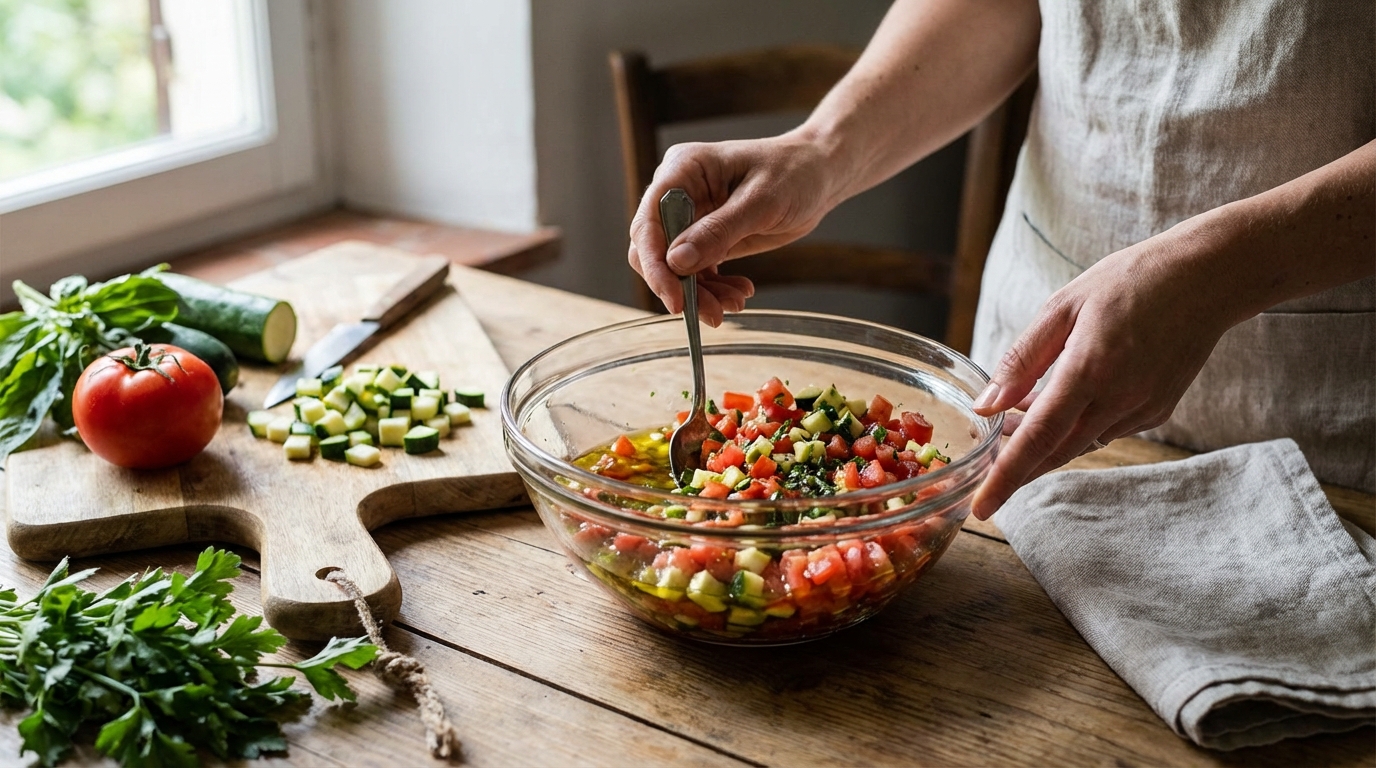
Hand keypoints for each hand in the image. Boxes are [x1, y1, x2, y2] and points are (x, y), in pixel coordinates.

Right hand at [628, 132, 843, 324]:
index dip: (656, 265)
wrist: (818, 176)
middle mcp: (678, 193)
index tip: (676, 300)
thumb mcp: (761, 201)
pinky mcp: (705, 237)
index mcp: (682, 170)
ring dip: (700, 294)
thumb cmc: (794, 173)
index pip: (649, 222)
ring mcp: (690, 216)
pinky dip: (714, 289)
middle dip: (680, 286)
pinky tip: (740, 293)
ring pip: (675, 268)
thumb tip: (677, 262)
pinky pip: (696, 272)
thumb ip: (719, 231)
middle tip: (712, 313)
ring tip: (735, 303)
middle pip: (655, 250)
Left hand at [969, 225, 1238, 519]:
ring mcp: (1142, 409)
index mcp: (1089, 371)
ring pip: (1079, 444)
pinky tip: (1063, 401)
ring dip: (1045, 440)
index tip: (982, 508)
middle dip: (1018, 462)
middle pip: (1056, 453)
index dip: (1006, 477)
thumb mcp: (1063, 307)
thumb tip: (985, 404)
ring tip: (1017, 413)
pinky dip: (1076, 426)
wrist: (1208, 278)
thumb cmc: (1130, 281)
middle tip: (988, 446)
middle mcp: (1119, 400)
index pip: (1038, 439)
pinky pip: (1105, 430)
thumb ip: (1022, 359)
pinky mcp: (1158, 411)